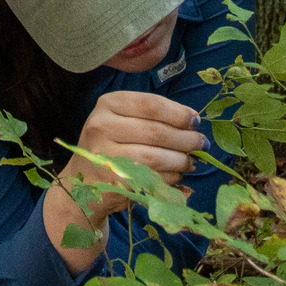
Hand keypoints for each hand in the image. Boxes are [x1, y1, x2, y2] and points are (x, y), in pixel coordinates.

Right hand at [56, 91, 204, 225]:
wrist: (83, 181)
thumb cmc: (112, 145)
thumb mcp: (123, 120)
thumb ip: (153, 117)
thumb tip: (193, 121)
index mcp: (108, 104)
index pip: (151, 104)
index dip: (179, 113)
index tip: (196, 121)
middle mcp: (101, 126)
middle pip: (156, 131)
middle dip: (186, 139)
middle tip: (202, 144)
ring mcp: (104, 155)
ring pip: (156, 156)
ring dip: (181, 160)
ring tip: (192, 161)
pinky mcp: (112, 180)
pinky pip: (151, 177)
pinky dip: (170, 177)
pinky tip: (177, 174)